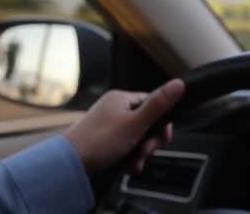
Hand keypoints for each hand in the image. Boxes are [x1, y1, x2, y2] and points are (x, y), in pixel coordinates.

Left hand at [64, 79, 184, 175]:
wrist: (70, 165)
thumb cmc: (99, 142)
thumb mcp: (136, 123)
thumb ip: (159, 105)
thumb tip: (179, 84)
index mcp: (121, 99)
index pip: (153, 104)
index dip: (161, 122)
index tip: (163, 136)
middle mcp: (114, 110)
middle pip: (146, 123)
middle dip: (149, 141)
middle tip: (145, 151)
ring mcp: (108, 126)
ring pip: (137, 138)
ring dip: (140, 153)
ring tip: (134, 161)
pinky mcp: (104, 142)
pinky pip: (125, 148)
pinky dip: (129, 158)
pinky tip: (127, 165)